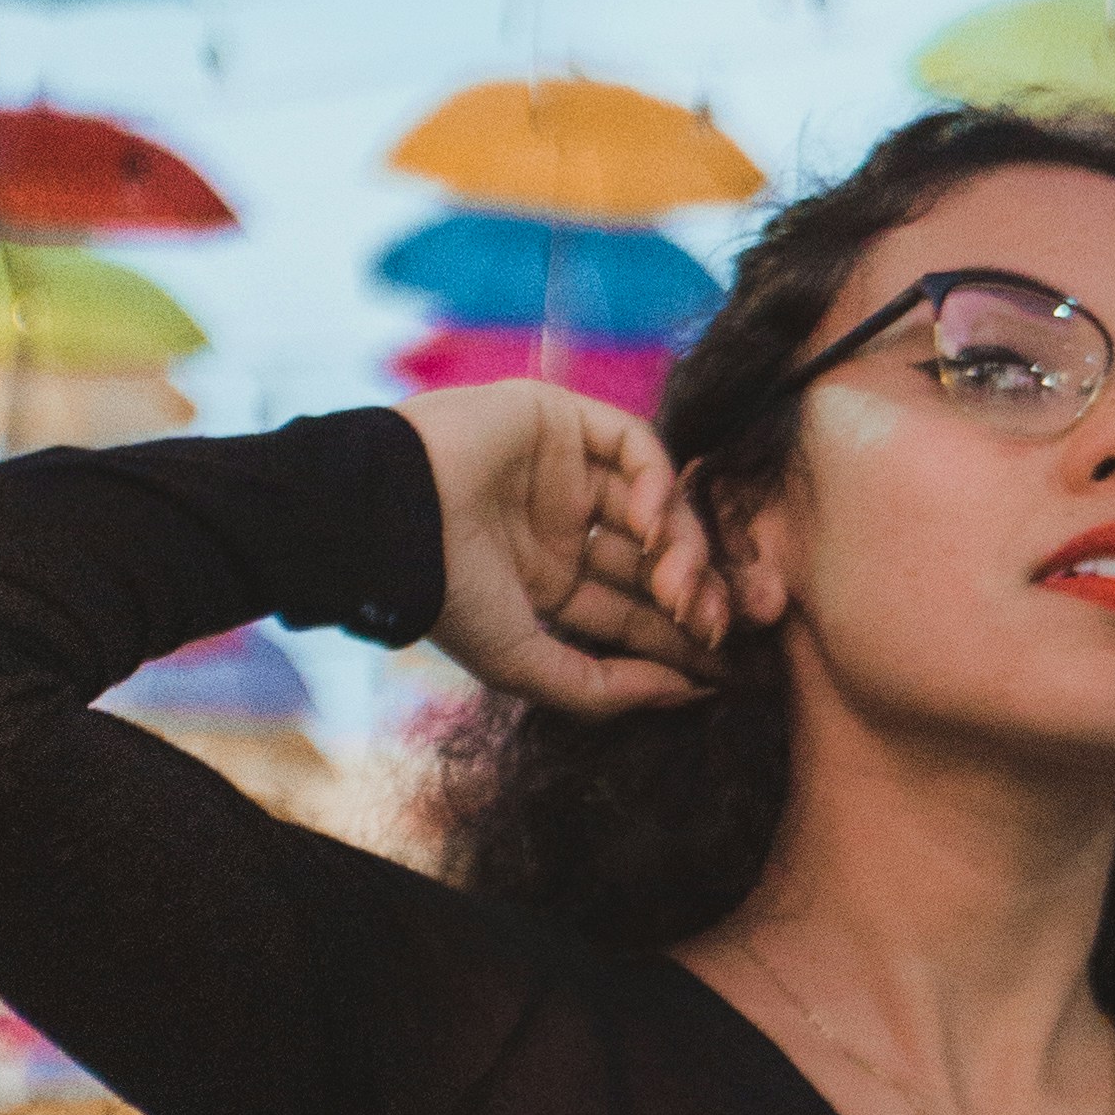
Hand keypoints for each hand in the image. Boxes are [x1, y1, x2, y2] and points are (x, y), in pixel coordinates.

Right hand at [397, 382, 731, 717]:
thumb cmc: (445, 598)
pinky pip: (635, 446)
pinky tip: (653, 527)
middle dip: (703, 594)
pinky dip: (658, 484)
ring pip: (659, 504)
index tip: (728, 671)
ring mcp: (566, 471)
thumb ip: (602, 687)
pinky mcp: (563, 419)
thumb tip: (688, 695)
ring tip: (682, 588)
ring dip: (685, 547)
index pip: (640, 611)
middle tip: (728, 627)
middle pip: (661, 558)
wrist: (386, 521)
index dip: (687, 639)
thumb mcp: (524, 664)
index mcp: (552, 584)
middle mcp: (565, 527)